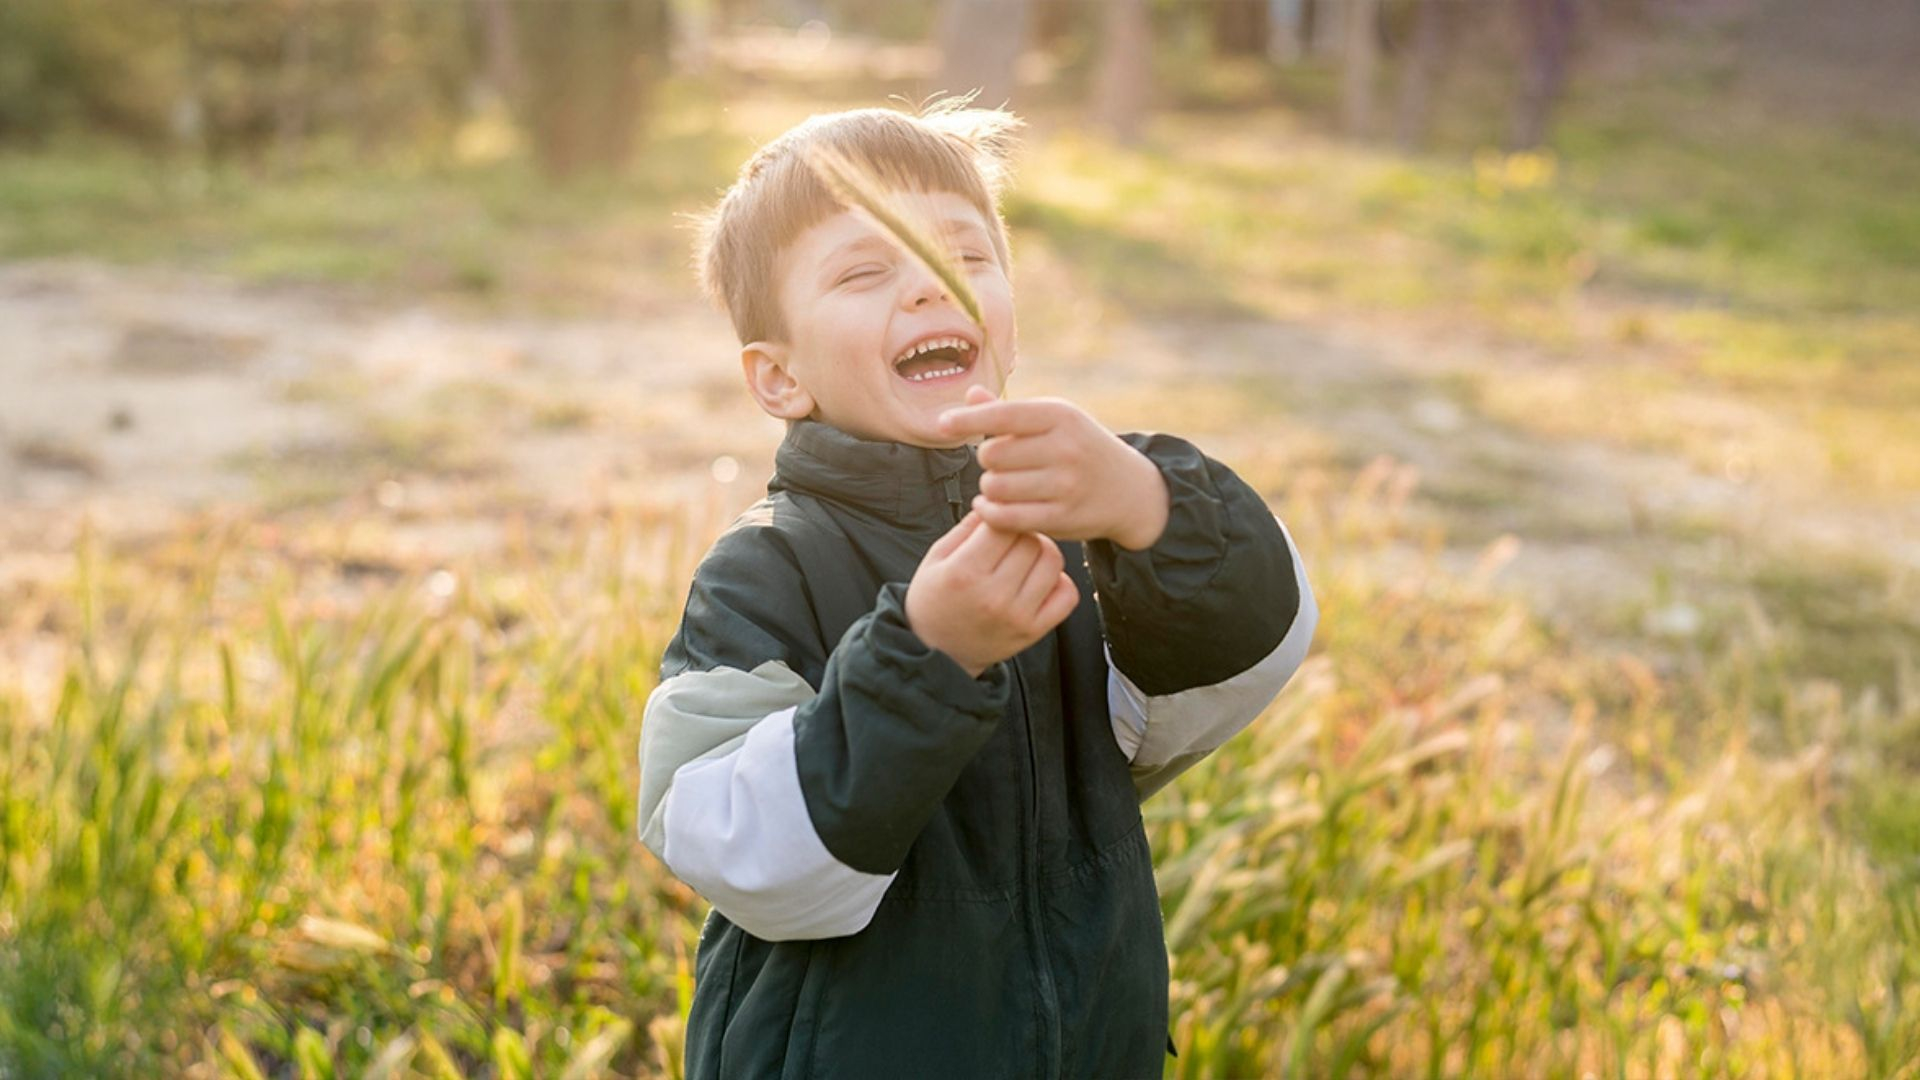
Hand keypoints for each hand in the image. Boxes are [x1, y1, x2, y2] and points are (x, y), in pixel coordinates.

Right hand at [905, 511, 1080, 676]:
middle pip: (1031, 541)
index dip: (1002, 516)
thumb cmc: (934, 600)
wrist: (937, 653)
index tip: (996, 523)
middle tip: (1010, 540)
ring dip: (1041, 553)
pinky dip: (1059, 581)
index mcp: (964, 573)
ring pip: (1053, 561)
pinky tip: (1039, 581)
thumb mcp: (936, 558)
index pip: (1003, 525)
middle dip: (1022, 533)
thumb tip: (997, 500)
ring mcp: (1017, 616)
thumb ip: (967, 528)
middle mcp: (993, 596)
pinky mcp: (1034, 631)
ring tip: (1024, 558)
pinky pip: (1068, 594)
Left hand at [937, 387, 1169, 549]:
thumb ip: (1009, 412)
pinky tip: (991, 507)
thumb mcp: (1054, 420)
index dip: (967, 419)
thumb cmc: (1080, 447)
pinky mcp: (1063, 517)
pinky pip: (1007, 516)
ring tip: (1000, 485)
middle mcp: (1065, 447)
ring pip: (996, 487)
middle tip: (999, 464)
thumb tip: (970, 394)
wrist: (1129, 490)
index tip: (942, 423)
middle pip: (992, 454)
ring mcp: (1066, 484)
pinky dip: (991, 513)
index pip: (1002, 414)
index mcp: (1060, 415)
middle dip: (987, 460)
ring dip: (989, 488)